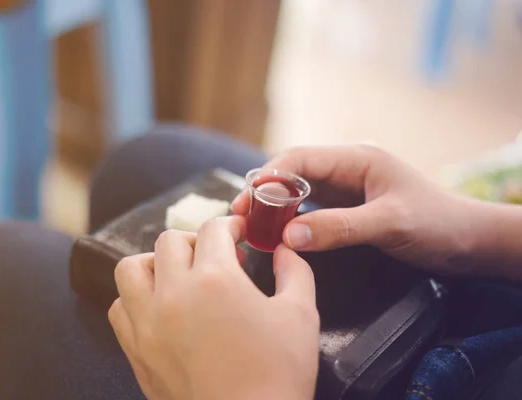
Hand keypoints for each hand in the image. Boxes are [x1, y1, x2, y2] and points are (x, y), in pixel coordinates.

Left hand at [108, 216, 319, 399]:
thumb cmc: (276, 376)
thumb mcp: (300, 315)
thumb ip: (295, 272)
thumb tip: (284, 251)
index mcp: (216, 280)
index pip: (213, 230)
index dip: (230, 225)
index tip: (238, 233)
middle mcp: (174, 294)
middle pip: (170, 241)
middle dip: (196, 241)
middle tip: (216, 257)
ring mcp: (149, 323)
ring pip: (132, 269)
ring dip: (155, 263)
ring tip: (178, 276)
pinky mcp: (137, 350)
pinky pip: (120, 308)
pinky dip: (135, 299)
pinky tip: (159, 308)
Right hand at [232, 145, 477, 274]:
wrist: (468, 241)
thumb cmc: (437, 223)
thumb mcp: (389, 223)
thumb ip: (339, 227)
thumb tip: (288, 235)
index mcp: (355, 158)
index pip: (299, 159)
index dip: (269, 177)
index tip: (247, 200)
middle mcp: (346, 169)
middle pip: (293, 172)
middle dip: (265, 192)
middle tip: (240, 216)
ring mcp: (346, 188)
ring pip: (299, 191)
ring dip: (275, 206)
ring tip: (252, 225)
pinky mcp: (348, 208)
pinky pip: (311, 209)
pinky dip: (291, 218)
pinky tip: (279, 232)